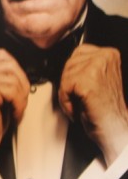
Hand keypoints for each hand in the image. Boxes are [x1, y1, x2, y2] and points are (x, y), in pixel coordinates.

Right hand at [0, 49, 29, 170]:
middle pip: (12, 66)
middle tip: (17, 103)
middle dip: (21, 86)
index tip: (14, 92)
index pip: (5, 57)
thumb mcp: (0, 92)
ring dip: (20, 97)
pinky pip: (13, 90)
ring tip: (14, 109)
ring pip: (14, 79)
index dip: (17, 75)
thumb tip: (20, 70)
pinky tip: (12, 113)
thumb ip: (6, 76)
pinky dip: (18, 104)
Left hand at [59, 44, 127, 163]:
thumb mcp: (96, 78)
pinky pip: (64, 87)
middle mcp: (105, 56)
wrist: (114, 126)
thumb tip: (66, 63)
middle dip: (68, 84)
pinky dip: (66, 101)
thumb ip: (83, 66)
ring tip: (80, 103)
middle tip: (78, 98)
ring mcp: (97, 65)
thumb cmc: (105, 106)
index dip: (72, 72)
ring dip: (67, 93)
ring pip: (65, 75)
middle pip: (69, 63)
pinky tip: (78, 107)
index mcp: (108, 53)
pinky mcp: (87, 79)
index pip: (77, 52)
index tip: (76, 85)